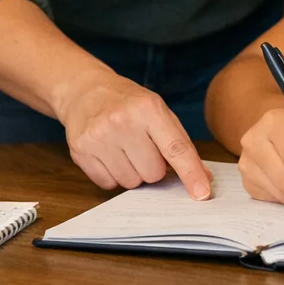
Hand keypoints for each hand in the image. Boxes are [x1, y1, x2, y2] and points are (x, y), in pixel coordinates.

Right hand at [57, 73, 212, 198]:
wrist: (85, 91)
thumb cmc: (128, 103)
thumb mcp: (157, 110)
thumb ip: (180, 143)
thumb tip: (203, 177)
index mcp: (148, 109)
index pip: (175, 148)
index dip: (191, 173)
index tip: (202, 193)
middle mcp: (122, 121)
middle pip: (153, 174)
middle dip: (152, 166)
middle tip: (142, 146)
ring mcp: (99, 137)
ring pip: (131, 182)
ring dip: (132, 172)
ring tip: (123, 148)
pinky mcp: (80, 151)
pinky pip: (108, 184)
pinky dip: (113, 175)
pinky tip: (108, 153)